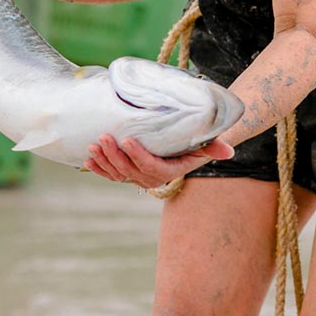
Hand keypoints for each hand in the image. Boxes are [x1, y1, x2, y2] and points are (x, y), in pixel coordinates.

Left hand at [84, 134, 234, 188]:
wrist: (183, 149)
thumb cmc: (193, 143)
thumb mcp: (204, 144)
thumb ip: (214, 147)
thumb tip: (228, 152)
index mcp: (168, 171)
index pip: (151, 166)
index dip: (138, 155)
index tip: (127, 139)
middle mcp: (151, 178)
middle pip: (129, 170)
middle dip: (115, 155)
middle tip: (104, 137)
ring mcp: (136, 177)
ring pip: (117, 173)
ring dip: (103, 160)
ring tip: (93, 145)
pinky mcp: (126, 173)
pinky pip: (110, 175)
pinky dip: (98, 168)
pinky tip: (87, 159)